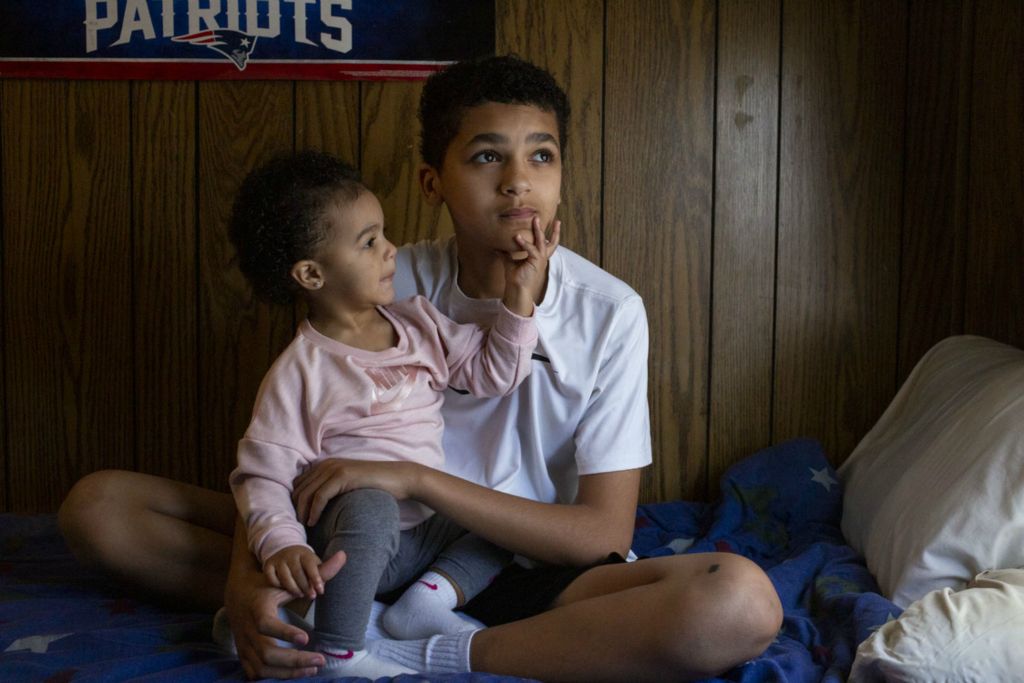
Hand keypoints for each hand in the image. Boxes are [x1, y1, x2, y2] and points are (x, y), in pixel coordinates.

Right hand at [225, 550, 345, 679]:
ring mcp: (244, 645)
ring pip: (262, 667)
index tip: (306, 638)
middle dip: (294, 660)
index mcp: (258, 609)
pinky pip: (255, 673)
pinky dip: (274, 677)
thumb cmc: (266, 585)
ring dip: (288, 672)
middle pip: (267, 653)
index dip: (285, 633)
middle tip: (320, 659)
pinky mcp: (243, 655)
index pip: (267, 625)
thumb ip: (318, 572)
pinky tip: (295, 674)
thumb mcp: (287, 579)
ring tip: (313, 669)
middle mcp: (248, 629)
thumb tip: (343, 556)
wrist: (236, 594)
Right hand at [264, 545, 323, 598]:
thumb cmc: (303, 562)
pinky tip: (284, 588)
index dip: (316, 579)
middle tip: (311, 596)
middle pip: (298, 573)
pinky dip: (278, 586)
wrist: (285, 550)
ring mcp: (278, 559)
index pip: (311, 566)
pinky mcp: (268, 564)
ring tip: (300, 594)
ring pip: (285, 578)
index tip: (320, 591)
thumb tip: (326, 579)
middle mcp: (290, 555)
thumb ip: (321, 571)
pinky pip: (272, 579)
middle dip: (305, 587)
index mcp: (304, 554)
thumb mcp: (314, 563)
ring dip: (293, 589)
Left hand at [293, 459, 419, 526]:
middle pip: (299, 489)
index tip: (295, 519)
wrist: (397, 478)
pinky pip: (320, 496)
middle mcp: (326, 464)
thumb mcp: (348, 486)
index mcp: (326, 465)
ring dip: (301, 512)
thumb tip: (313, 507)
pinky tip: (312, 522)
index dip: (293, 502)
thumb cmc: (374, 486)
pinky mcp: (342, 476)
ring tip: (302, 527)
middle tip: (295, 527)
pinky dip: (313, 511)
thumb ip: (331, 490)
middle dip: (294, 509)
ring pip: (306, 493)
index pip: (299, 484)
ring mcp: (334, 469)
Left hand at [503, 217, 560, 315]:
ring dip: (538, 230)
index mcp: (539, 257)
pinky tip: (517, 237)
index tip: (555, 223)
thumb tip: (498, 247)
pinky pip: (531, 250)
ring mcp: (541, 260)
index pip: (548, 244)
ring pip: (542, 241)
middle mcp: (542, 258)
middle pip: (550, 241)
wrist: (516, 288)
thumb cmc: (515, 277)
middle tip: (553, 219)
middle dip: (552, 230)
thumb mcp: (510, 262)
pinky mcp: (536, 262)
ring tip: (535, 219)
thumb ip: (507, 253)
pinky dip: (524, 243)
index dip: (552, 234)